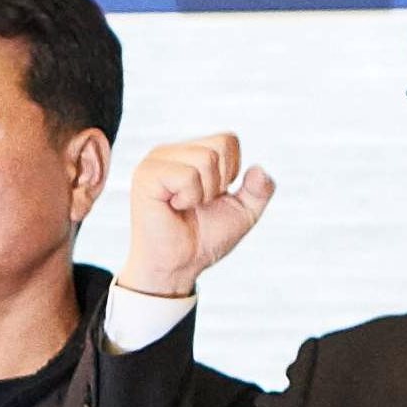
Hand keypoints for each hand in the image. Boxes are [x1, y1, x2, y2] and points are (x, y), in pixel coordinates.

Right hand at [117, 134, 277, 300]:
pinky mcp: (146, 175)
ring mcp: (156, 160)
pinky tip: (173, 207)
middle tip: (197, 204)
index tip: (213, 196)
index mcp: (190, 153)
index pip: (228, 140)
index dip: (232, 172)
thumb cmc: (204, 239)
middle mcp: (171, 151)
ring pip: (205, 158)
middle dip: (219, 184)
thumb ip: (259, 190)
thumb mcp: (243, 213)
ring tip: (184, 206)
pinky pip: (186, 175)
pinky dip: (189, 197)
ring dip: (204, 193)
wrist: (179, 266)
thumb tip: (259, 169)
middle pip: (220, 146)